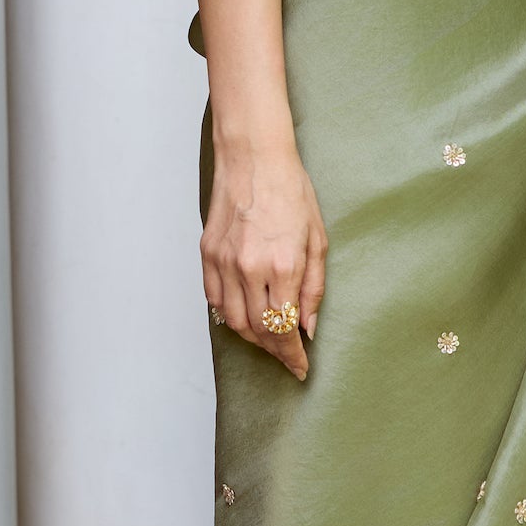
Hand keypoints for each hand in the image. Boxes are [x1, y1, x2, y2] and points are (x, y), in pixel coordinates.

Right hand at [203, 138, 327, 379]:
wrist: (253, 158)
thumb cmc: (290, 191)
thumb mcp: (317, 239)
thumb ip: (314, 288)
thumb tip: (308, 327)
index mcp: (283, 265)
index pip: (285, 329)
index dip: (293, 355)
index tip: (300, 367)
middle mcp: (250, 269)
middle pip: (259, 331)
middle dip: (275, 351)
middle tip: (287, 356)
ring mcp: (224, 262)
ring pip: (233, 320)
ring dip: (252, 337)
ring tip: (268, 340)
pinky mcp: (207, 254)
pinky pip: (214, 299)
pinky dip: (227, 315)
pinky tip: (243, 316)